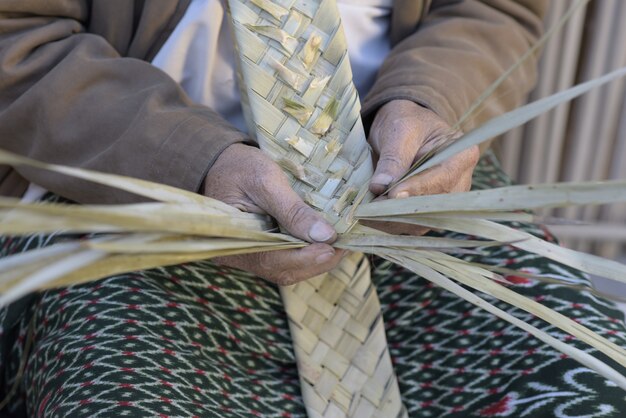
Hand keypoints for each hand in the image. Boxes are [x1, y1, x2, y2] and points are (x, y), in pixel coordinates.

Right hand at [204, 143, 343, 284]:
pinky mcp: (261, 250)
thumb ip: (293, 209)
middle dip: (318, 260)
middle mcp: (241, 256)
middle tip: (346, 244)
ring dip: (317, 259)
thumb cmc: (239, 167)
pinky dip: (308, 253)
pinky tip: (326, 241)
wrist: (221, 162)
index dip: (306, 258)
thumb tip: (325, 236)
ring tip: (341, 242)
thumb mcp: (266, 180)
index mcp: (235, 241)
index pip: (273, 261)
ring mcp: (251, 256)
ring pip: (289, 269)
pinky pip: (287, 260)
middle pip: (285, 271)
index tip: (334, 246)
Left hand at [367, 100, 478, 234]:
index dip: (416, 190)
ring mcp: (446, 201)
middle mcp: (460, 182)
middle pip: (433, 205)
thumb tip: (381, 187)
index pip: (442, 178)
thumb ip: (393, 158)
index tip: (390, 195)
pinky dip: (391, 223)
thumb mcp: (399, 130)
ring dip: (392, 221)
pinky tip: (371, 217)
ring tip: (366, 214)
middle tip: (369, 209)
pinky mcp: (429, 212)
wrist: (404, 128)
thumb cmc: (406, 122)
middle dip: (400, 209)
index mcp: (462, 155)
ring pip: (422, 220)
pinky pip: (412, 224)